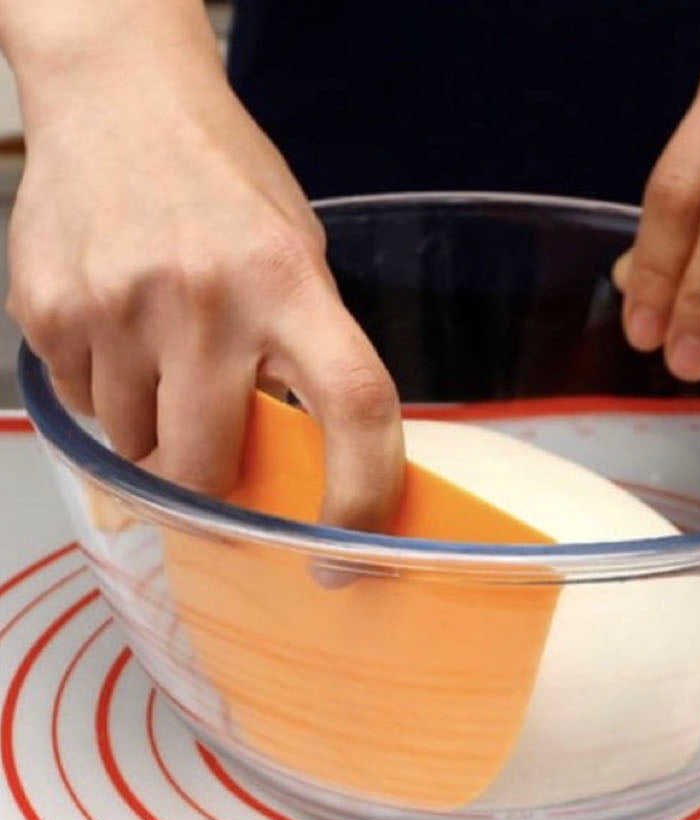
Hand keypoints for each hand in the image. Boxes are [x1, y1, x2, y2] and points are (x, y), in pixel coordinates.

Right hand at [5, 4, 402, 528]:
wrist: (118, 97)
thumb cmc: (225, 184)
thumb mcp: (297, 256)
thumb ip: (303, 354)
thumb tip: (308, 465)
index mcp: (290, 283)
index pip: (354, 406)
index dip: (363, 496)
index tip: (345, 556)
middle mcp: (205, 298)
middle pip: (206, 470)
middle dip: (212, 488)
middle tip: (218, 456)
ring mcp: (118, 305)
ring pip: (137, 452)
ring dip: (156, 437)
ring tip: (164, 361)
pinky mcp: (49, 310)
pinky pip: (85, 410)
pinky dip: (108, 398)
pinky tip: (122, 335)